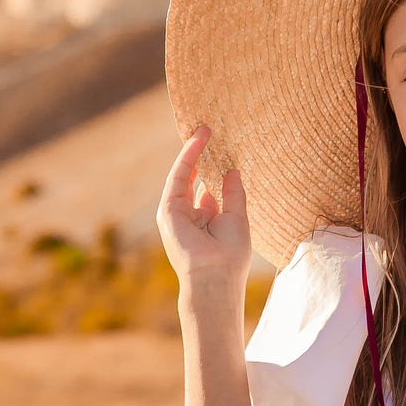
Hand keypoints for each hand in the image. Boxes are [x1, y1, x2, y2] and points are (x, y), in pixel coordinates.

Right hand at [160, 127, 251, 316]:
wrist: (215, 276)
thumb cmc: (230, 255)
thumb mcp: (237, 218)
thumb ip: (233, 194)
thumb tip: (232, 171)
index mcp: (206, 221)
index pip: (206, 189)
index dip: (212, 169)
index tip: (221, 149)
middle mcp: (189, 216)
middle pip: (193, 179)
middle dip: (201, 156)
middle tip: (210, 132)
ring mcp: (177, 213)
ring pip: (183, 174)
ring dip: (193, 151)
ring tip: (205, 129)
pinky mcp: (168, 210)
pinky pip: (178, 177)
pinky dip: (188, 157)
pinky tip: (199, 141)